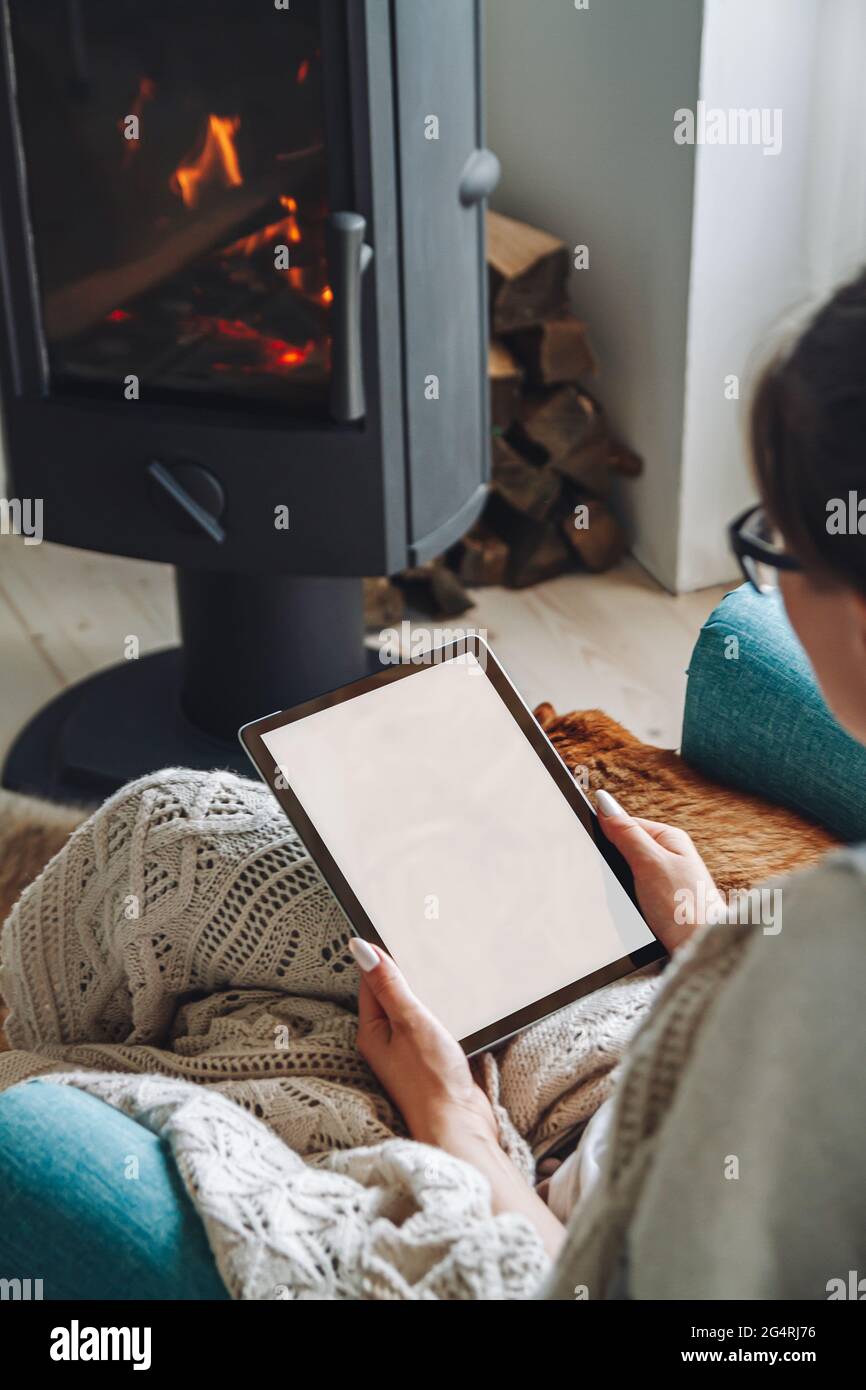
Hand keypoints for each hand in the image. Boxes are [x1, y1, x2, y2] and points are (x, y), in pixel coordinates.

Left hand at [350, 937, 498, 1149]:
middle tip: (421, 945)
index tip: (396, 931)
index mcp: (371, 1032)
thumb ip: (389, 984)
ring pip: (414, 1011)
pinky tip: (455, 1004)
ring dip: (427, 994)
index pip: (370, 983)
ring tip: (441, 970)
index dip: (382, 958)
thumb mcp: (409, 1021)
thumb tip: (360, 948)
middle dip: (406, 974)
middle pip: (392, 996)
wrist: (459, 1126)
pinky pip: (431, 1027)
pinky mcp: (431, 1062)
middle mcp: (386, 1043)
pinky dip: (441, 1013)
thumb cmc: (430, 1079)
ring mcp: (409, 1054)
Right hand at [596, 789, 723, 953]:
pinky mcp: (661, 902)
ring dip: (620, 886)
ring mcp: (665, 880)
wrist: (701, 949)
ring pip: (627, 875)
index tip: (595, 849)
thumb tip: (604, 802)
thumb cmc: (684, 906)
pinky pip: (633, 894)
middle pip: (625, 850)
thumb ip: (626, 833)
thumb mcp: (649, 863)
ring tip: (631, 901)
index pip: (626, 824)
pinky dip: (627, 901)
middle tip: (619, 882)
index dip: (606, 835)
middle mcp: (669, 856)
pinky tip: (632, 911)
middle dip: (614, 865)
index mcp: (669, 838)